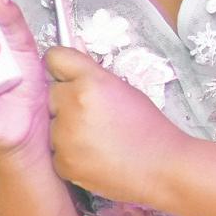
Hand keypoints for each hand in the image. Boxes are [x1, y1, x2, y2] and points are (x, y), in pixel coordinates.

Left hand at [45, 47, 185, 204]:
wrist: (162, 167)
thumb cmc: (148, 127)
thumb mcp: (124, 89)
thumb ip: (93, 71)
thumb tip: (73, 47)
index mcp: (91, 81)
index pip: (55, 57)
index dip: (63, 66)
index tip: (70, 75)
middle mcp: (73, 105)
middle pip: (52, 93)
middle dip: (66, 100)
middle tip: (94, 114)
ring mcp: (65, 136)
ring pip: (53, 123)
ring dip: (67, 128)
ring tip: (98, 138)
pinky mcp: (63, 163)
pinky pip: (56, 150)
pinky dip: (70, 154)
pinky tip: (94, 155)